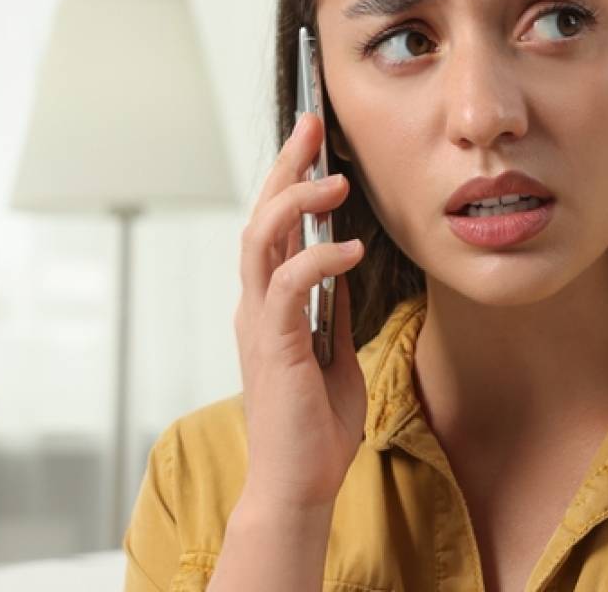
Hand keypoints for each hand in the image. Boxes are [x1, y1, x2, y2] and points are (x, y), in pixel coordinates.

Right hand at [232, 113, 366, 513]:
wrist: (299, 485)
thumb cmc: (316, 428)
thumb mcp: (336, 353)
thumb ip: (334, 309)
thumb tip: (346, 266)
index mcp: (270, 304)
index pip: (275, 227)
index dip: (290, 178)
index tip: (314, 139)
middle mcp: (256, 305)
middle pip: (261, 217)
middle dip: (286, 166)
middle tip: (312, 123)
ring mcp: (259, 324)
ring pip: (262, 240)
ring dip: (297, 203)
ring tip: (335, 180)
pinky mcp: (273, 346)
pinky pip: (287, 287)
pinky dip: (319, 260)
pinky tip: (351, 249)